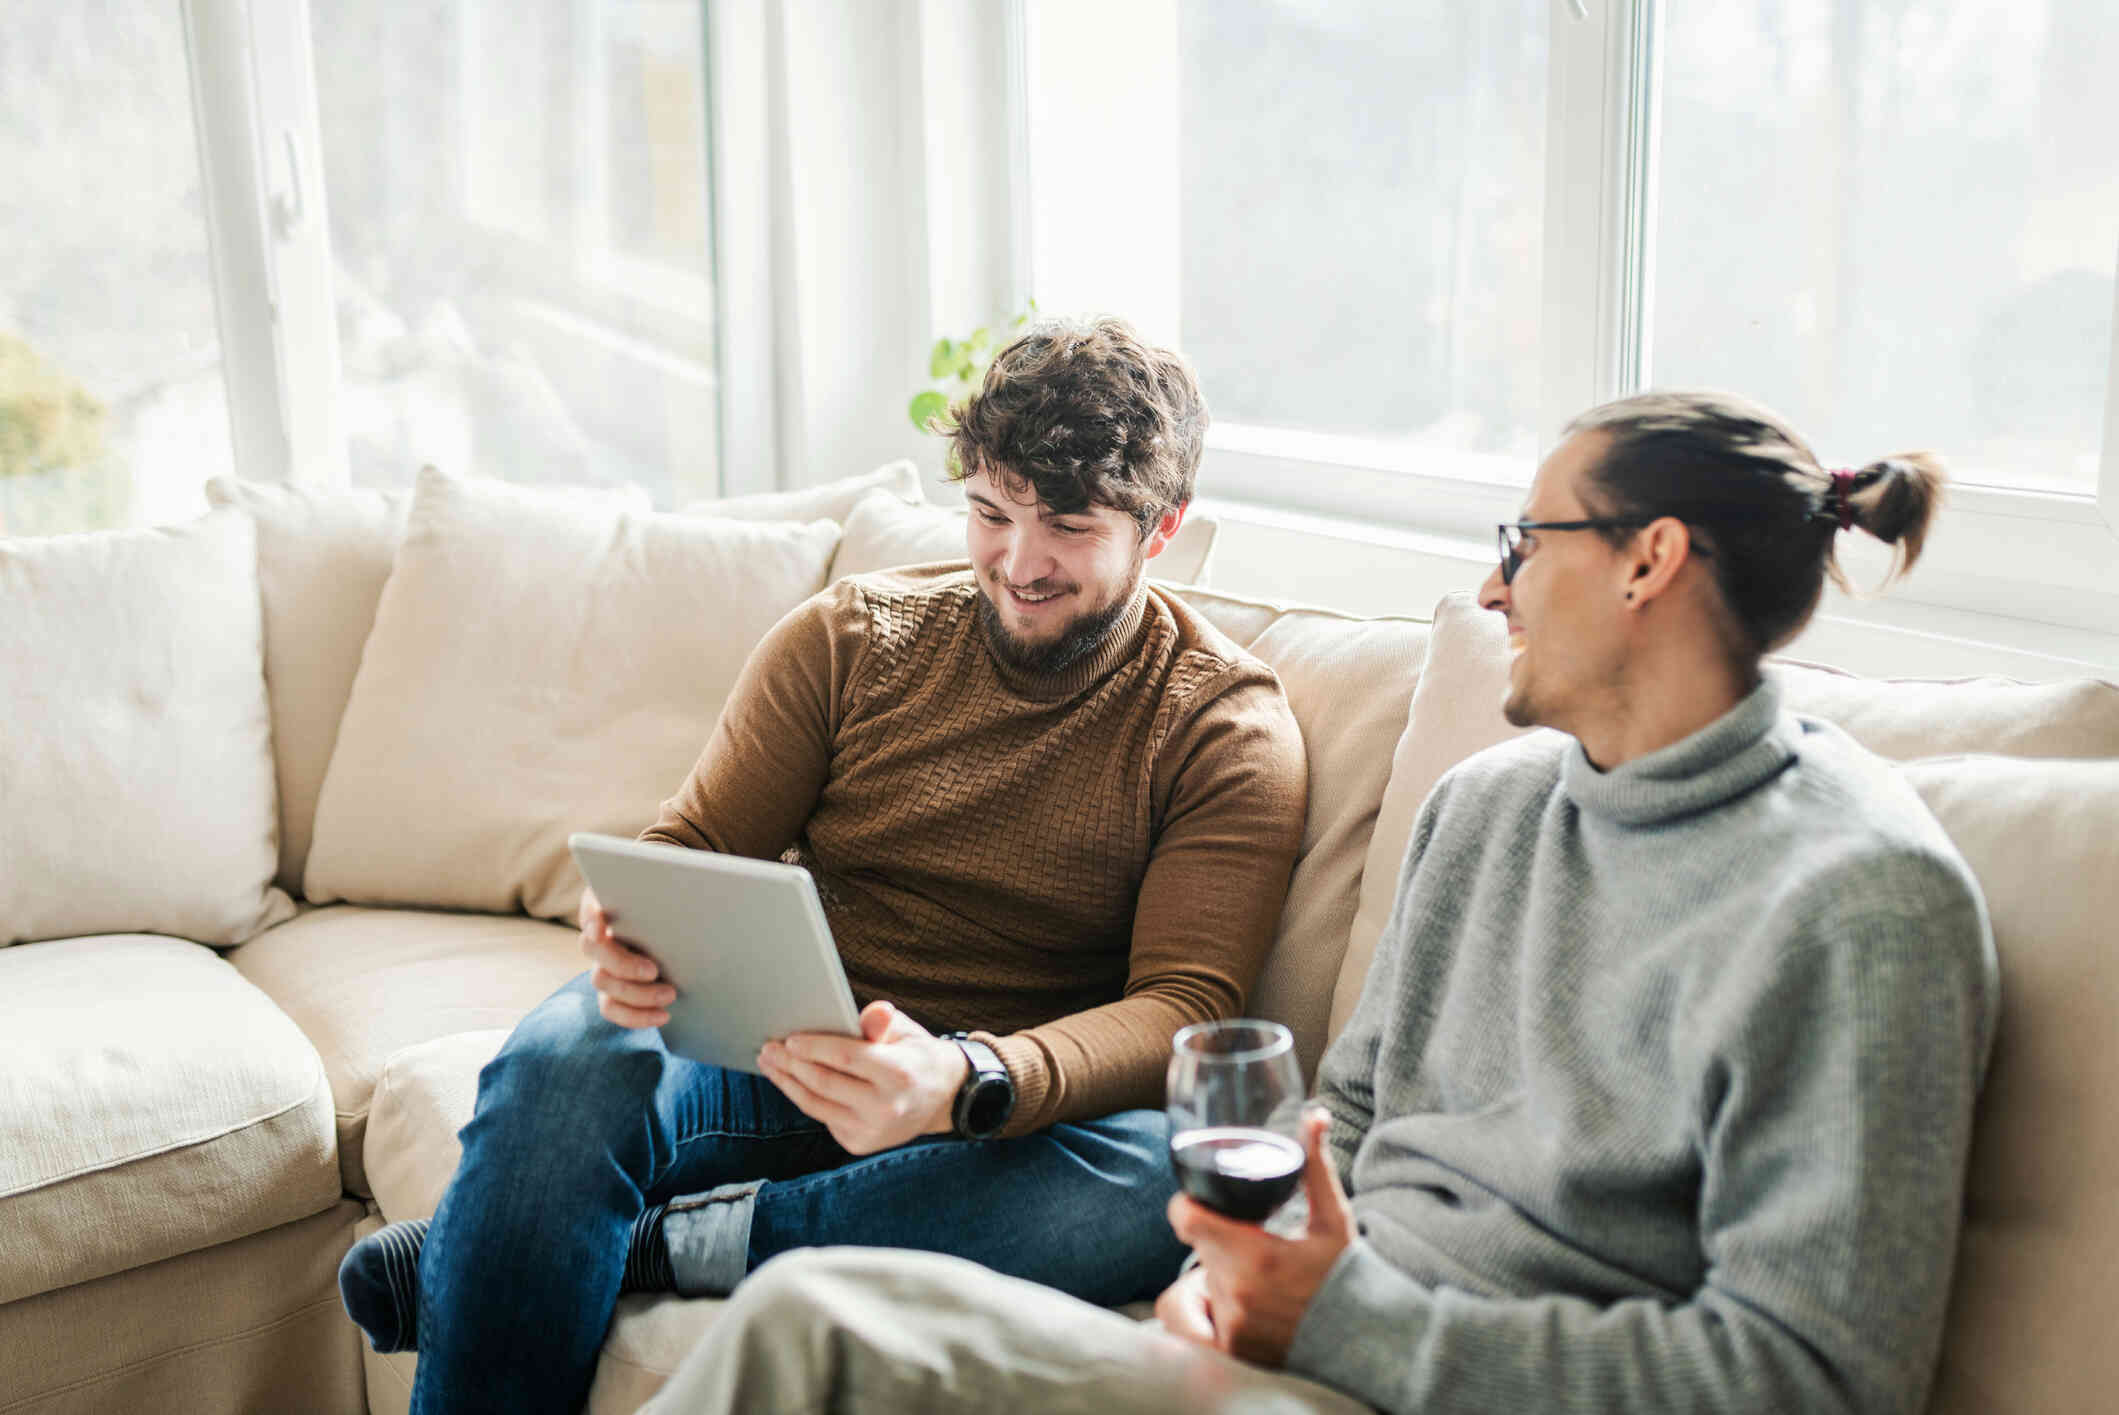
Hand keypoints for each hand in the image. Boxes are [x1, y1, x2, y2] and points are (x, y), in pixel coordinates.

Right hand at [577, 885, 675, 1027]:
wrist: (687, 935)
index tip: (601, 929)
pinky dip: (635, 1016)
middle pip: (592, 949)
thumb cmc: (681, 908)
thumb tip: (691, 881)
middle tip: (654, 971)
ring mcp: (603, 964)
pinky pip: (611, 1008)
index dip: (591, 917)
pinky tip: (662, 1015)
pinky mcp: (613, 990)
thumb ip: (673, 893)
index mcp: (612, 905)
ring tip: (670, 995)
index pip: (590, 906)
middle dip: (622, 964)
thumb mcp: (676, 898)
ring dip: (636, 994)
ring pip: (602, 982)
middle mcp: (600, 935)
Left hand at [757, 1001, 970, 1154]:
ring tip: (769, 1063)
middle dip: (791, 1064)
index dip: (815, 1048)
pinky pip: (822, 1117)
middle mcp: (886, 1107)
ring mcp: (872, 1130)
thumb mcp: (906, 1032)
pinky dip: (803, 1097)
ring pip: (816, 1104)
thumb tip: (876, 1011)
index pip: (847, 1058)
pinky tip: (790, 1081)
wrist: (941, 1098)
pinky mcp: (859, 1144)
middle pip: (825, 1082)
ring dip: (787, 1082)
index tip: (789, 1038)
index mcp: (900, 1074)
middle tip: (768, 1048)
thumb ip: (882, 1023)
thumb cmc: (915, 1056)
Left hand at [1165, 1106, 1352, 1367]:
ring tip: (1243, 1278)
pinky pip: (1194, 1328)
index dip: (1188, 1206)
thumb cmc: (1348, 1277)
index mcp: (1256, 1256)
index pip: (1186, 1219)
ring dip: (1210, 1279)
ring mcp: (1232, 1329)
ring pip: (1194, 1288)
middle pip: (1195, 1250)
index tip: (1202, 1205)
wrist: (1366, 1344)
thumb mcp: (1334, 1220)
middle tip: (1243, 1242)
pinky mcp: (1232, 1354)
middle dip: (1213, 1241)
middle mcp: (1237, 1295)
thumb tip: (1316, 1115)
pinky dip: (1206, 1316)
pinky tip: (1234, 1309)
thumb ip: (1316, 1166)